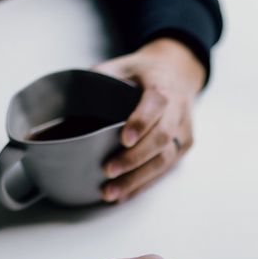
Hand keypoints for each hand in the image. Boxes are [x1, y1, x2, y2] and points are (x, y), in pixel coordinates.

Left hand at [91, 38, 205, 203]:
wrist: (179, 72)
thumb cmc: (146, 72)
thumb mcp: (125, 63)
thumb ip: (102, 75)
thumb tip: (72, 93)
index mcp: (162, 85)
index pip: (156, 103)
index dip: (141, 122)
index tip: (122, 139)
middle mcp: (178, 109)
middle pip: (162, 138)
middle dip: (134, 158)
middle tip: (108, 170)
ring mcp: (184, 130)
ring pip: (166, 159)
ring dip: (138, 178)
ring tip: (112, 192)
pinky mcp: (185, 145)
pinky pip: (166, 169)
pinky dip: (144, 183)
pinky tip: (125, 194)